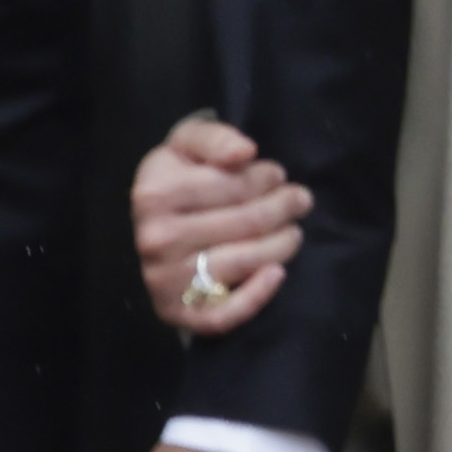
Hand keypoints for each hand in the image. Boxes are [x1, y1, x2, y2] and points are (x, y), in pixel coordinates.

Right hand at [131, 113, 303, 338]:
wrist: (154, 228)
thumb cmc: (181, 180)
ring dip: (284, 243)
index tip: (275, 175)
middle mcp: (155, 237)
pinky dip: (257, 297)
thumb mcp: (187, 146)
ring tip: (292, 231)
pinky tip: (276, 274)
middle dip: (284, 206)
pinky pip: (223, 314)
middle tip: (298, 200)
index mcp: (154, 193)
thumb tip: (244, 153)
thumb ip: (214, 138)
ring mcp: (164, 278)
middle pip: (248, 222)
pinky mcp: (175, 311)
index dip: (267, 176)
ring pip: (246, 261)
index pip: (234, 184)